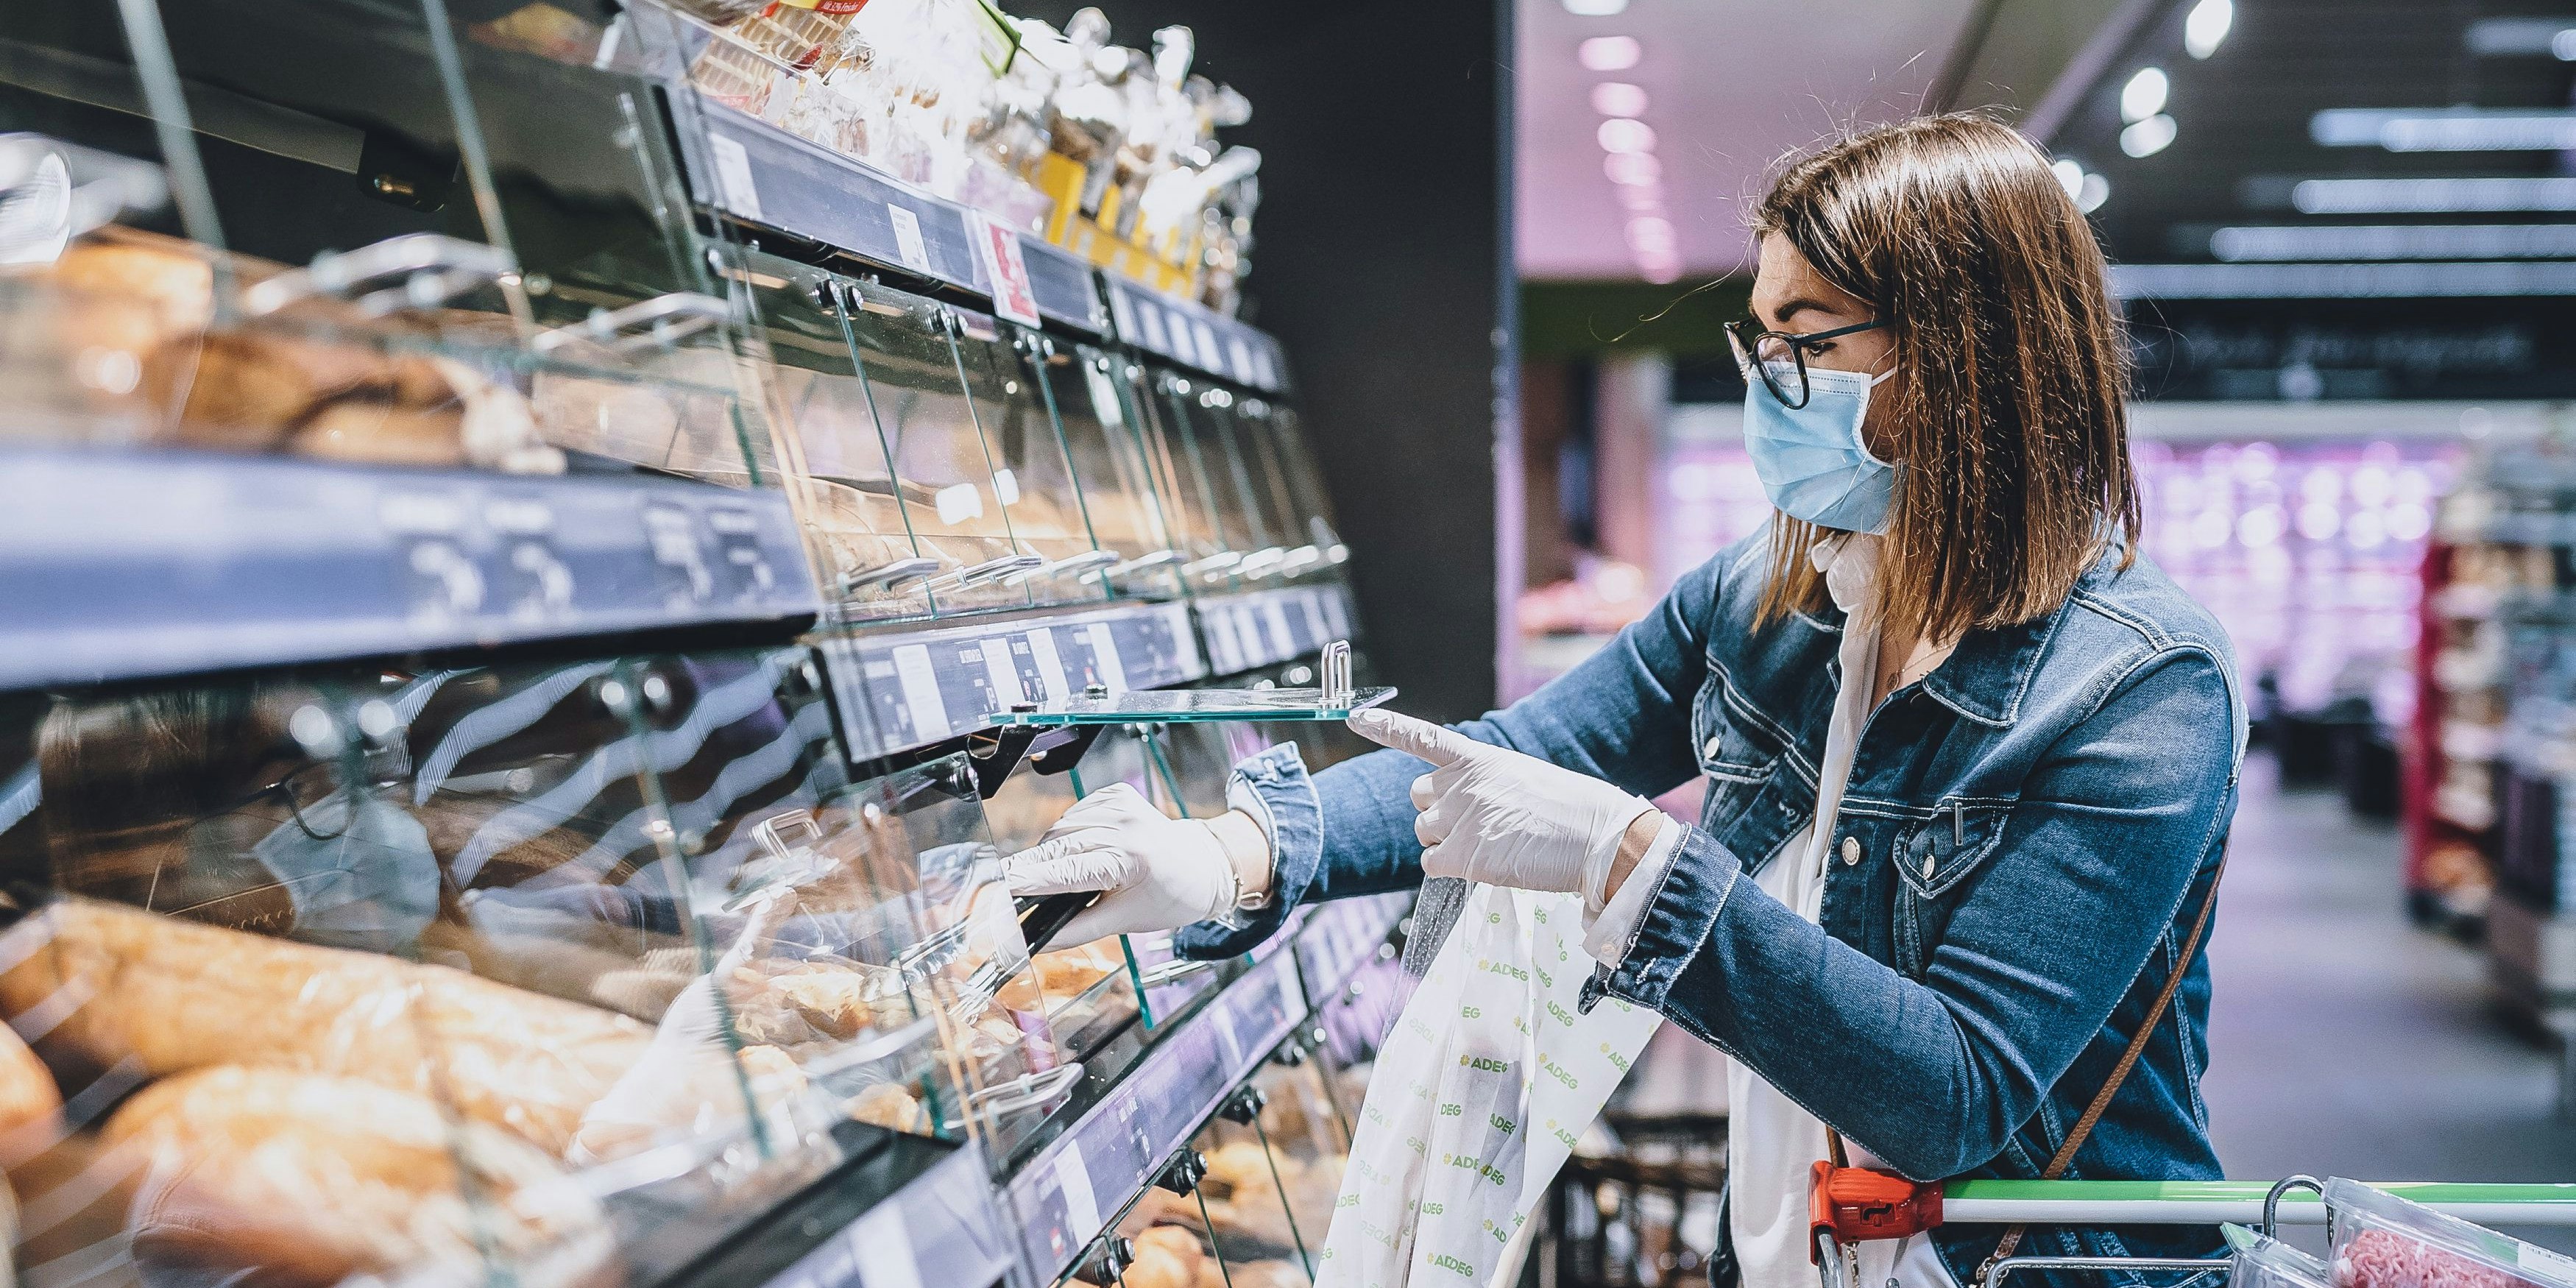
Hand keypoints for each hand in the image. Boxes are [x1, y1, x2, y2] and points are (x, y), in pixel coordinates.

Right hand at [1004, 784, 1268, 943]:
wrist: (1204, 864)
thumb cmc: (1170, 896)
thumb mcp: (1125, 922)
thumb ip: (1074, 931)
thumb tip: (1032, 940)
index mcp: (1132, 858)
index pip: (1067, 871)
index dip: (1027, 881)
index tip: (997, 889)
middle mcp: (1126, 824)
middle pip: (1057, 847)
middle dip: (1029, 871)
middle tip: (1007, 892)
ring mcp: (1120, 804)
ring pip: (1059, 831)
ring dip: (1051, 855)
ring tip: (1069, 878)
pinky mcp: (1116, 793)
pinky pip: (1072, 816)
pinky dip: (1069, 836)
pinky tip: (1087, 850)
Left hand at [1347, 708, 1657, 895]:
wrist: (1599, 838)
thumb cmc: (1569, 811)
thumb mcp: (1521, 779)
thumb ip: (1483, 785)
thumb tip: (1456, 811)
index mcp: (1479, 759)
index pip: (1421, 737)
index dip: (1385, 727)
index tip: (1354, 717)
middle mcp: (1462, 785)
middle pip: (1419, 798)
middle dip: (1438, 811)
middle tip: (1479, 823)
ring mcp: (1461, 819)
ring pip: (1424, 833)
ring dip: (1446, 842)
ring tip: (1491, 844)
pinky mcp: (1464, 855)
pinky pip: (1431, 864)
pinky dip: (1451, 867)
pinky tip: (1486, 864)